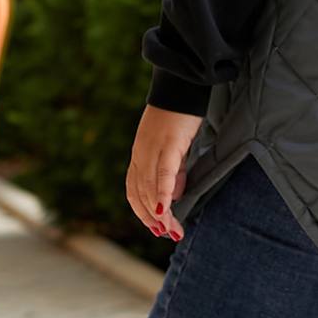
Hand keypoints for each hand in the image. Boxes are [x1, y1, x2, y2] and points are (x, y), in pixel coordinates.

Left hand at [126, 104, 202, 241]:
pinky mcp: (167, 145)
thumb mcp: (173, 146)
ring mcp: (151, 150)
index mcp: (139, 156)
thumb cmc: (180, 113)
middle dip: (153, 219)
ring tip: (172, 229)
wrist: (181, 84)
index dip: (143, 213)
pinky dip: (164, 194)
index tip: (157, 228)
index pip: (135, 192)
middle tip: (168, 234)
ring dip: (160, 214)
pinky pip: (163, 174)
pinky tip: (167, 211)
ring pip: (150, 190)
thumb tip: (175, 194)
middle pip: (141, 195)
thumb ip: (172, 170)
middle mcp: (140, 156)